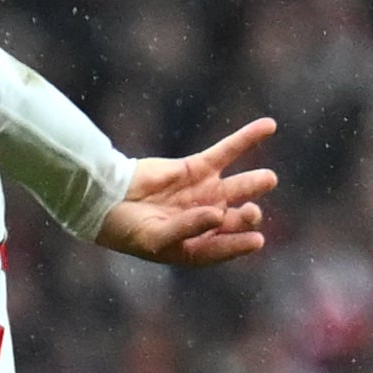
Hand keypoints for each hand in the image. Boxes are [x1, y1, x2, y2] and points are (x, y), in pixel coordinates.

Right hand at [95, 117, 278, 268]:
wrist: (102, 197)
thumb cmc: (125, 228)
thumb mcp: (154, 237)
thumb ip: (187, 227)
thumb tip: (218, 213)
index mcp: (192, 246)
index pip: (222, 246)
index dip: (239, 245)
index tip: (256, 241)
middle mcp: (202, 220)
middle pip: (234, 218)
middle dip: (246, 216)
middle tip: (252, 212)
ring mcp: (201, 192)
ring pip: (237, 186)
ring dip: (254, 182)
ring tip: (269, 179)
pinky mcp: (195, 167)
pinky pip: (225, 152)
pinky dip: (246, 139)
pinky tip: (268, 126)